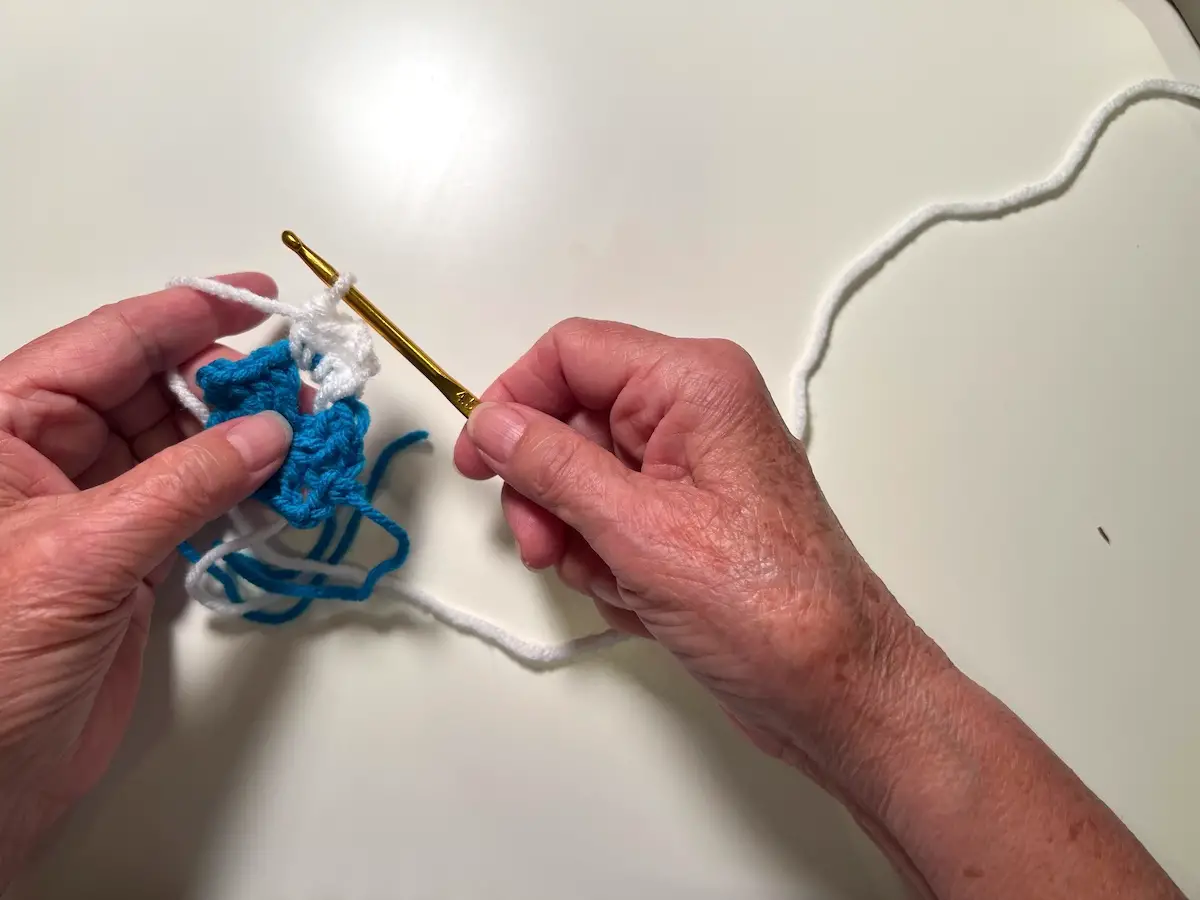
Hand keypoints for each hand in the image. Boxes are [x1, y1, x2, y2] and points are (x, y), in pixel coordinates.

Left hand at [0, 275, 291, 884]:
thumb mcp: (81, 553)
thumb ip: (184, 484)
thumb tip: (268, 431)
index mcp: (3, 426)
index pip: (108, 344)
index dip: (186, 314)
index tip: (258, 298)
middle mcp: (47, 455)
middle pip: (153, 388)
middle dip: (231, 382)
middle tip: (303, 385)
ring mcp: (92, 507)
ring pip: (183, 445)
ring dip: (246, 439)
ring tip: (309, 434)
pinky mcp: (128, 556)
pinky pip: (195, 501)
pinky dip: (242, 492)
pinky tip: (281, 484)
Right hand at [457, 319, 1189, 899]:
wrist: (834, 691)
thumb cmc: (769, 608)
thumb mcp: (638, 529)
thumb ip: (553, 465)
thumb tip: (494, 423)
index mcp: (694, 384)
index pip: (571, 353)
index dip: (514, 399)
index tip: (481, 459)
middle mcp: (694, 415)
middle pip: (571, 419)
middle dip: (549, 490)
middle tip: (549, 543)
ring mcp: (690, 471)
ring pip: (584, 480)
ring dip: (580, 538)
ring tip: (620, 582)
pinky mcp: (687, 521)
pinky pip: (611, 523)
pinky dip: (608, 564)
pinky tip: (644, 600)